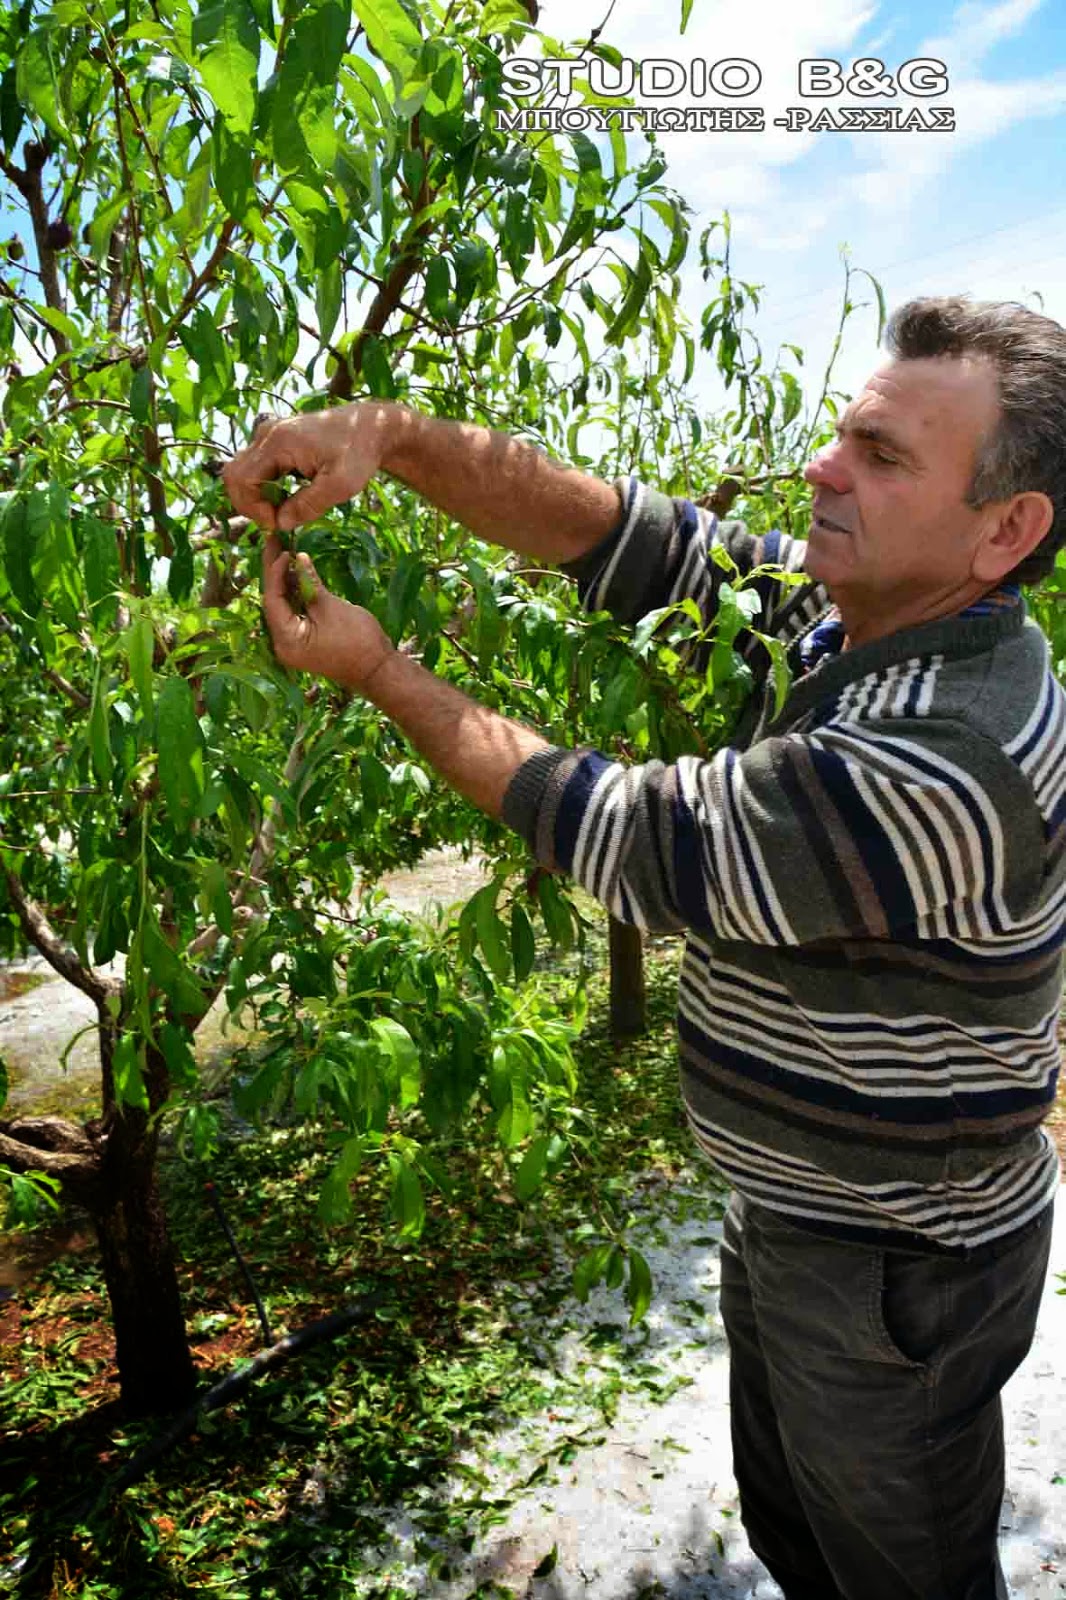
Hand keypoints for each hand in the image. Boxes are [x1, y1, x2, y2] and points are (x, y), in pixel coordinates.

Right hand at [223, 403, 395, 532]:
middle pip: (235, 475)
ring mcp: (268, 435)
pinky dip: (264, 487)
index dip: (253, 508)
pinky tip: (287, 498)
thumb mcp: (340, 485)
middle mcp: (266, 434)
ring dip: (256, 497)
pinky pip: (255, 468)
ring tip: (284, 511)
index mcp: (278, 442)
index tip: (278, 523)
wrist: (369, 428)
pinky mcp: (274, 440)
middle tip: (277, 521)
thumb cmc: (359, 454)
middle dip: (250, 505)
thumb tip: (280, 523)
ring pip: (242, 472)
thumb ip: (309, 505)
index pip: (242, 479)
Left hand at [261, 534, 392, 690]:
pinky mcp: (303, 640)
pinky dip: (296, 594)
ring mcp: (293, 643)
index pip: (272, 600)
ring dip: (285, 581)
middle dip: (275, 572)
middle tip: (274, 542)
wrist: (378, 669)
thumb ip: (311, 582)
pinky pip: (294, 613)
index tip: (282, 550)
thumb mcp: (331, 607)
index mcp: (286, 640)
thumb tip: (298, 557)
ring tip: (283, 551)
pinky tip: (296, 573)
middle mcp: (283, 644)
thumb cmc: (358, 640)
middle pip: (273, 602)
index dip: (275, 572)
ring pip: (283, 606)